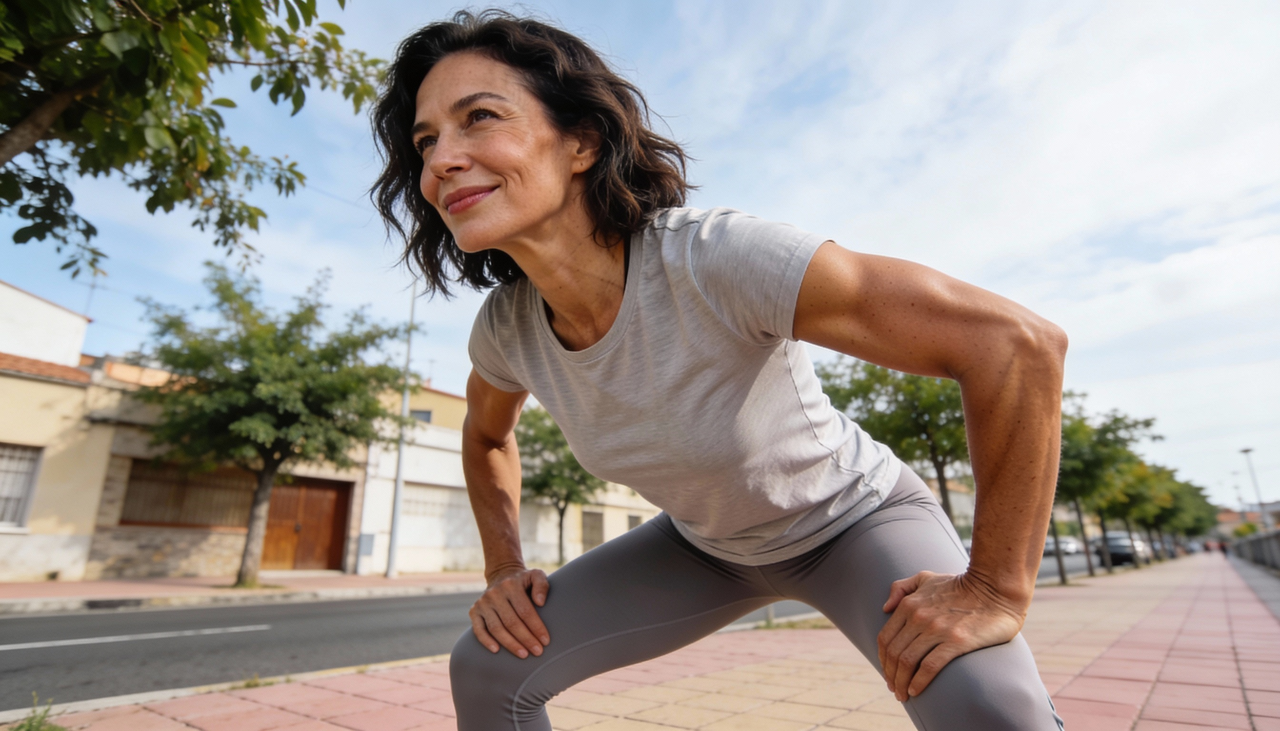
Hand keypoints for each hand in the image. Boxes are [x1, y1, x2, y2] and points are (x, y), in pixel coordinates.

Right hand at [469, 566, 550, 658]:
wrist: (501, 576)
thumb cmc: (523, 581)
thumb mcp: (536, 576)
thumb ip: (541, 585)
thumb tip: (540, 602)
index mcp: (511, 585)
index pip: (525, 611)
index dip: (536, 627)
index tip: (546, 641)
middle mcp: (495, 593)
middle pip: (511, 622)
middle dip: (526, 639)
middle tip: (538, 652)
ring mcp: (483, 603)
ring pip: (496, 628)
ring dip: (510, 644)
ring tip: (523, 654)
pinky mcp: (474, 611)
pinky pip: (478, 630)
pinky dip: (486, 641)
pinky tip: (496, 651)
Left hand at [877, 570, 1025, 700]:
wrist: (995, 588)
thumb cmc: (961, 586)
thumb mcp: (926, 578)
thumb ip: (902, 588)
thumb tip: (885, 608)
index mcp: (909, 604)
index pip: (885, 638)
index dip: (882, 660)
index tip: (888, 673)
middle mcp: (919, 616)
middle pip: (894, 653)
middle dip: (891, 676)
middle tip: (896, 690)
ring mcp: (937, 629)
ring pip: (908, 662)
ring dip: (902, 683)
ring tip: (904, 695)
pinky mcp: (957, 641)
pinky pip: (930, 666)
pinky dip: (919, 681)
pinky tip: (916, 691)